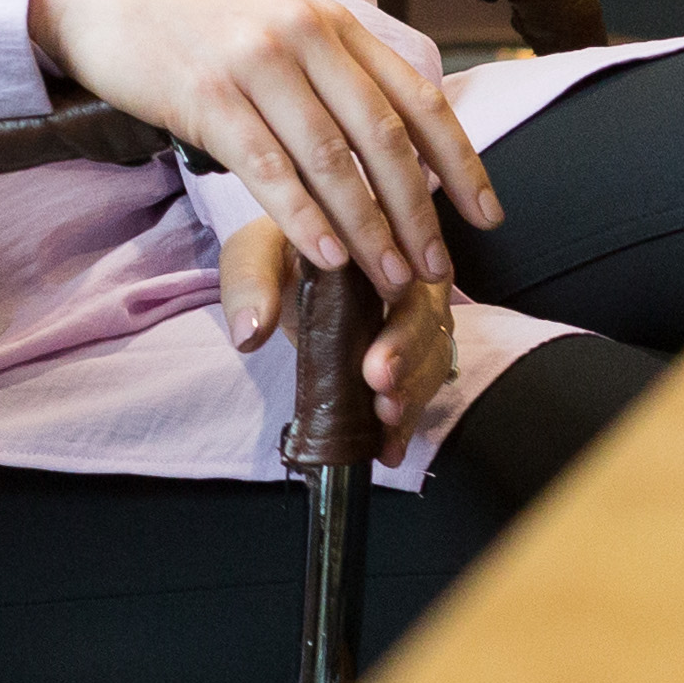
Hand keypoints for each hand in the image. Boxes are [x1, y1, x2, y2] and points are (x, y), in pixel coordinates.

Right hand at [27, 0, 499, 292]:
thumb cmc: (185, 15)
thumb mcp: (273, 23)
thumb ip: (326, 69)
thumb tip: (382, 142)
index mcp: (330, 21)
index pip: (418, 97)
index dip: (462, 162)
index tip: (489, 217)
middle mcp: (304, 35)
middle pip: (385, 137)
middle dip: (420, 212)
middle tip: (437, 270)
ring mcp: (255, 64)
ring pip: (332, 160)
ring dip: (369, 228)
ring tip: (391, 280)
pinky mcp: (206, 95)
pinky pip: (268, 168)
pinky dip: (304, 218)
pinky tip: (325, 258)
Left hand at [219, 216, 462, 451]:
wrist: (287, 268)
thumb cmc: (276, 254)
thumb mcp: (254, 254)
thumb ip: (251, 282)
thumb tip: (249, 332)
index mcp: (380, 234)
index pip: (409, 268)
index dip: (399, 318)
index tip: (375, 362)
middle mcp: (411, 269)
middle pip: (428, 313)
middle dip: (408, 355)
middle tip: (380, 385)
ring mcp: (416, 312)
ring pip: (434, 351)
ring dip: (415, 389)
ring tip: (386, 418)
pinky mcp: (413, 349)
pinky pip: (423, 382)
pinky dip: (409, 419)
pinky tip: (389, 448)